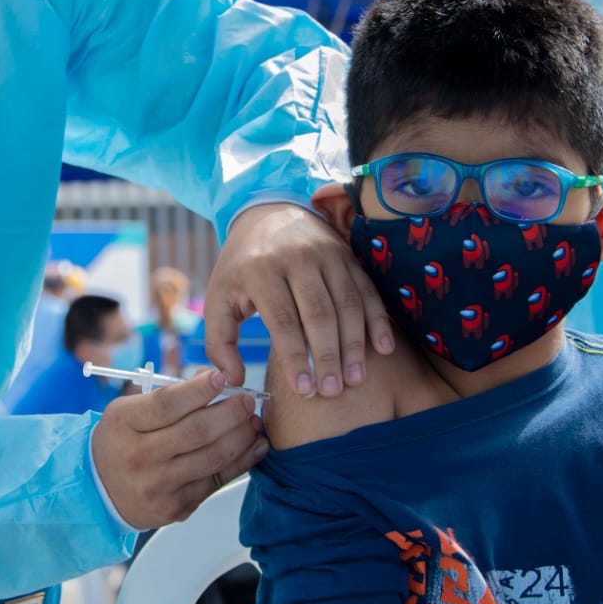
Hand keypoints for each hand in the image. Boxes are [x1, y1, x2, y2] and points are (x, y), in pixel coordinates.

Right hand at [91, 369, 267, 529]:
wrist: (99, 492)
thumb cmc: (121, 442)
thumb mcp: (129, 411)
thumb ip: (169, 394)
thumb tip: (211, 377)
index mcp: (124, 424)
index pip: (167, 403)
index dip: (199, 390)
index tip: (221, 377)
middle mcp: (139, 456)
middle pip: (196, 431)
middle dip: (230, 412)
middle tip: (247, 400)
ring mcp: (158, 485)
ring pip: (213, 457)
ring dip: (241, 436)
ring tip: (253, 421)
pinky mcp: (176, 507)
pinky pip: (216, 481)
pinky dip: (242, 461)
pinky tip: (254, 446)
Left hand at [205, 202, 392, 397]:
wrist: (268, 212)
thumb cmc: (241, 265)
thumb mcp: (219, 295)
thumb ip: (219, 340)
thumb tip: (234, 380)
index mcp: (261, 269)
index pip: (282, 320)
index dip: (295, 357)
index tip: (304, 390)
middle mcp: (297, 258)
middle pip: (319, 313)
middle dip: (328, 356)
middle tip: (333, 391)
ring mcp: (327, 254)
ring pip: (347, 304)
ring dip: (355, 344)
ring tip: (355, 379)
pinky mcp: (348, 255)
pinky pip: (367, 290)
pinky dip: (378, 320)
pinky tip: (383, 349)